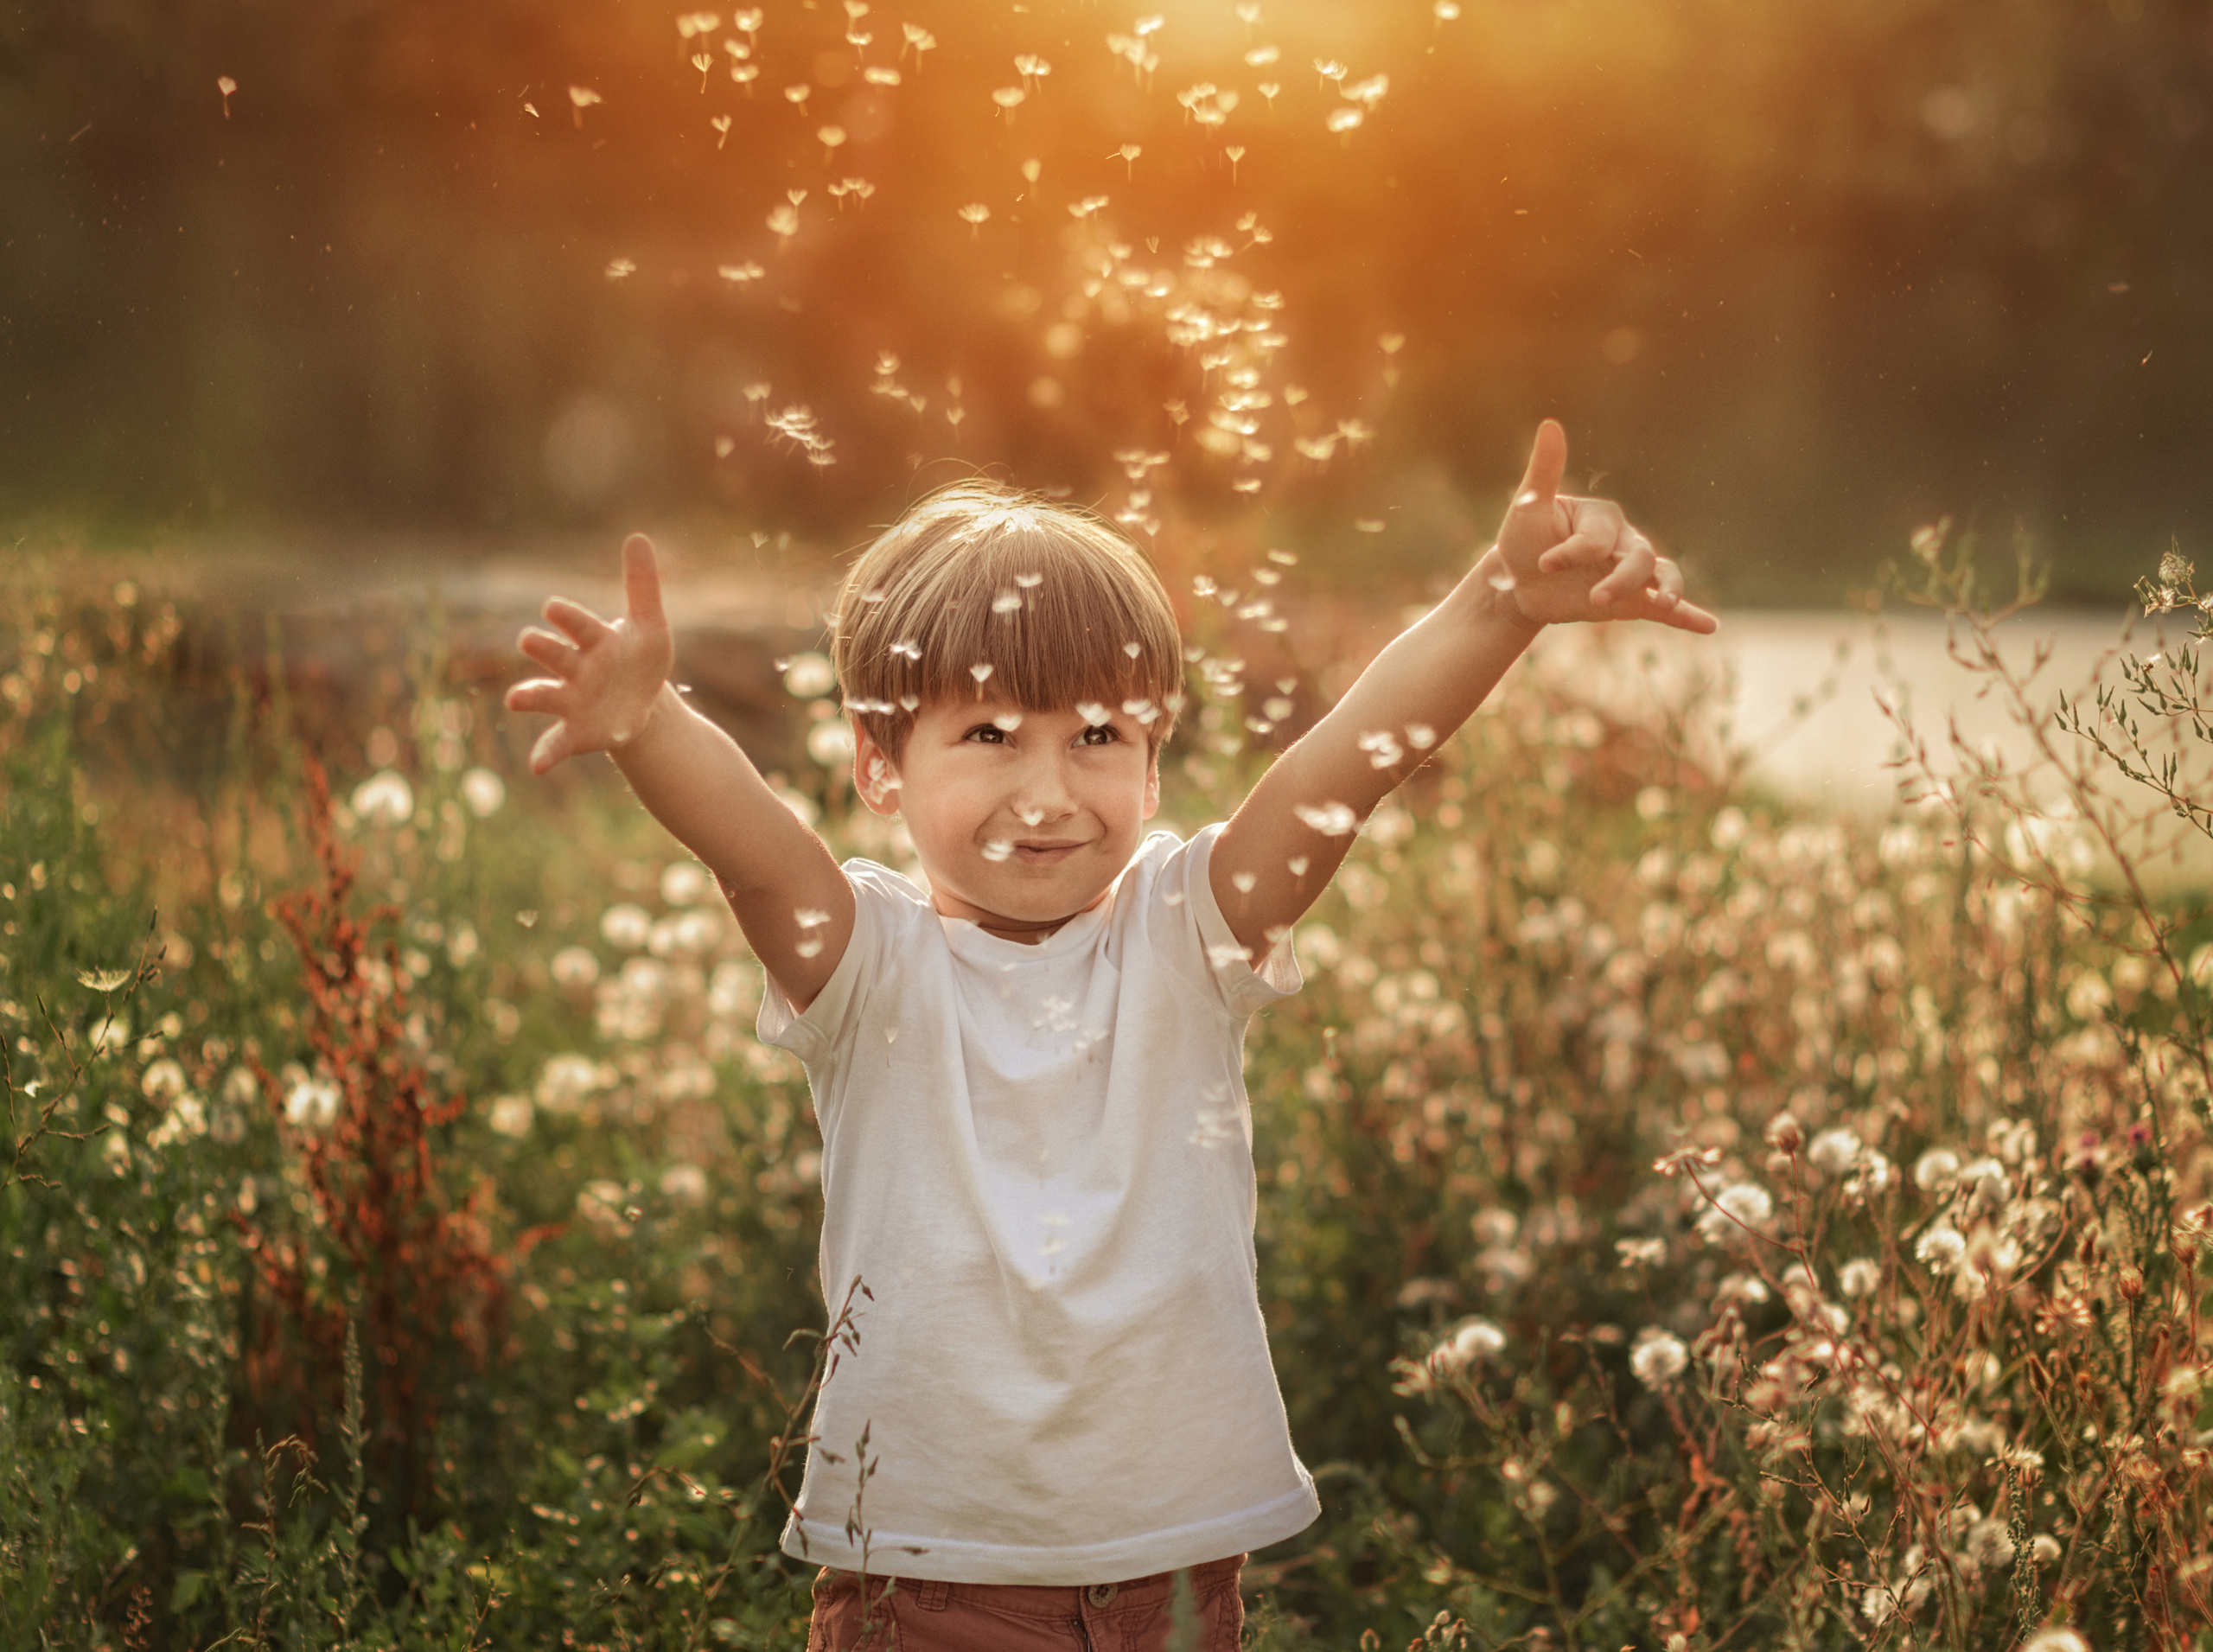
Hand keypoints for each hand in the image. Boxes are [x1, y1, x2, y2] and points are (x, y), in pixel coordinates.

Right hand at [504, 533, 675, 773]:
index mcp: (595, 641)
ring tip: (515, 700)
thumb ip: (643, 587)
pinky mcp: (574, 731)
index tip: (553, 608)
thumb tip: (638, 537)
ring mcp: (571, 700)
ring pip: (542, 695)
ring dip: (528, 696)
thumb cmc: (640, 661)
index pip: (579, 624)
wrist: (642, 706)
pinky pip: (554, 743)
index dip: (567, 617)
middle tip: (528, 639)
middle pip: (554, 655)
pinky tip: (536, 767)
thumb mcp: (652, 628)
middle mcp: (575, 668)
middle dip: (543, 647)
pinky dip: (544, 754)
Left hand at [1475, 420, 1718, 634]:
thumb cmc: (1524, 540)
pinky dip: (1688, 617)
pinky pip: (1665, 610)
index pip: (1599, 539)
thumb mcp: (1529, 506)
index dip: (1571, 552)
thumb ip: (1545, 470)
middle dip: (1619, 579)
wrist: (1518, 583)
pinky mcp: (1629, 603)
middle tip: (1594, 597)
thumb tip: (1550, 423)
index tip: (1544, 563)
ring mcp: (1629, 573)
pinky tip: (1709, 627)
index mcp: (1603, 517)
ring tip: (1664, 604)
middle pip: (1639, 557)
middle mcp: (1623, 541)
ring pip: (1659, 576)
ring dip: (1666, 591)